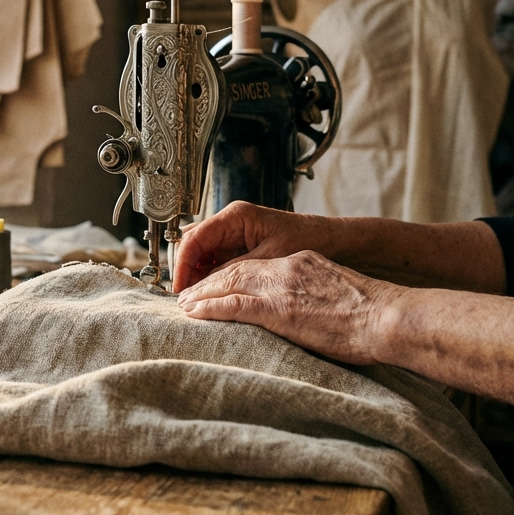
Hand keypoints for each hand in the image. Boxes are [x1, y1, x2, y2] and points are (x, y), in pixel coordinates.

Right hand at [173, 201, 327, 290]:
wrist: (333, 241)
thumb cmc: (307, 241)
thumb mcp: (269, 258)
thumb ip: (235, 269)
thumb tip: (206, 285)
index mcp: (235, 216)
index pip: (194, 238)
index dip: (183, 264)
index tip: (180, 288)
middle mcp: (230, 222)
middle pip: (192, 244)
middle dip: (185, 270)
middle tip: (184, 297)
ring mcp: (233, 234)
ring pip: (201, 254)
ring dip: (195, 275)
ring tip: (194, 298)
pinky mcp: (240, 247)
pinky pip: (215, 261)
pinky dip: (209, 276)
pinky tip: (210, 293)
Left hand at [176, 250, 395, 365]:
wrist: (389, 317)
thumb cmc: (375, 316)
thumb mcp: (339, 295)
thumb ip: (315, 297)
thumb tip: (306, 315)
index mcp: (302, 263)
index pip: (256, 266)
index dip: (230, 275)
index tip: (215, 285)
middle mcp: (288, 269)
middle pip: (236, 270)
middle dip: (208, 282)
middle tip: (188, 294)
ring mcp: (282, 287)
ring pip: (229, 284)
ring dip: (202, 295)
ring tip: (184, 305)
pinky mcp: (279, 309)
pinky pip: (234, 305)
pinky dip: (210, 308)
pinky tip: (195, 313)